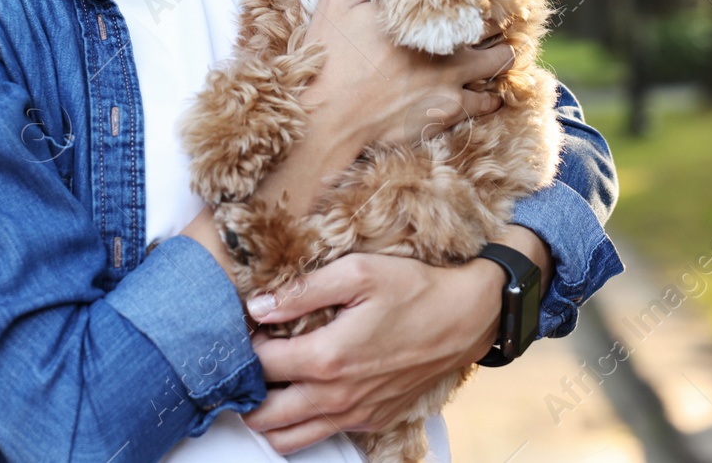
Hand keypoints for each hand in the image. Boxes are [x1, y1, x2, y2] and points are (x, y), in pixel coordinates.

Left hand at [239, 252, 503, 453]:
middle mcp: (337, 397)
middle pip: (264, 418)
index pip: (260, 368)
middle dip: (247, 393)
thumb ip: (302, 291)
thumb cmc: (413, 288)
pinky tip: (308, 388)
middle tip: (253, 362)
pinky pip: (322, 436)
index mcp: (328, 358)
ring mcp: (355, 415)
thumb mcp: (358, 272)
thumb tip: (257, 306)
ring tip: (273, 382)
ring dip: (270, 417)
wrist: (467, 317)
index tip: (253, 327)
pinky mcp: (371, 421)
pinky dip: (303, 422)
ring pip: (288, 439)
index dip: (244, 347)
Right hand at [301, 0, 517, 150]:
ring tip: (504, 51)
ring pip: (498, 64)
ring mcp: (450, 83)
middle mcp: (445, 47)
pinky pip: (485, 105)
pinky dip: (491, 97)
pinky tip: (491, 94)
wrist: (328, 118)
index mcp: (423, 17)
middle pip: (493, 22)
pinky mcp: (447, 113)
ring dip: (502, 56)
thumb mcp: (337, 2)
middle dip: (504, 18)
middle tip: (507, 14)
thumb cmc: (329, 57)